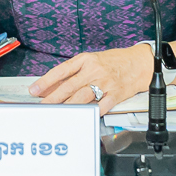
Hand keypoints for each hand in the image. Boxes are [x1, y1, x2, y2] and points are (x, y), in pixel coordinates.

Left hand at [30, 46, 154, 113]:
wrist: (140, 62)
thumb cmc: (115, 61)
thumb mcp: (92, 60)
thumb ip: (74, 73)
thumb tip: (53, 85)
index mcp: (86, 60)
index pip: (61, 71)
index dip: (46, 81)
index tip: (34, 90)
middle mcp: (94, 70)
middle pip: (69, 86)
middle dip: (52, 98)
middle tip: (41, 106)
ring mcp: (105, 82)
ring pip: (82, 96)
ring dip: (67, 106)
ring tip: (57, 113)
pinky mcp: (116, 93)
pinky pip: (102, 105)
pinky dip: (92, 111)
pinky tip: (84, 116)